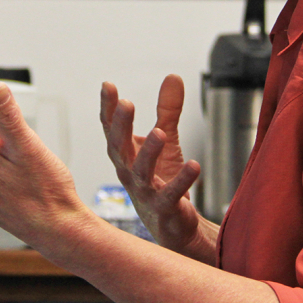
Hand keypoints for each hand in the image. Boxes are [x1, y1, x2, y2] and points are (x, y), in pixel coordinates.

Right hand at [100, 75, 207, 254]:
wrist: (172, 226)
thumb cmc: (162, 181)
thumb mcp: (165, 140)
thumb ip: (167, 110)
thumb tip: (172, 77)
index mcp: (126, 155)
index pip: (112, 129)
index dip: (109, 108)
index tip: (108, 86)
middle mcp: (129, 173)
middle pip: (119, 148)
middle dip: (121, 126)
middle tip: (126, 104)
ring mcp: (145, 193)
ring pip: (142, 172)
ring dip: (149, 152)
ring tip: (160, 133)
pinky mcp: (165, 208)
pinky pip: (172, 194)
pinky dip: (182, 180)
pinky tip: (194, 166)